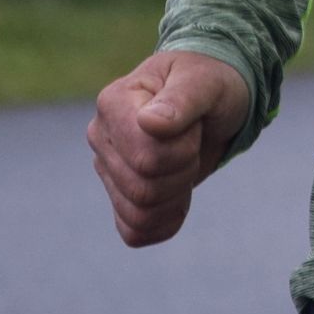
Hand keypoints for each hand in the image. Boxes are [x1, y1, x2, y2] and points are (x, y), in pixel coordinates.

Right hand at [87, 49, 249, 246]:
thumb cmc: (208, 81)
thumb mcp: (206, 81)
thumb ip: (181, 99)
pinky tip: (179, 196)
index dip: (184, 149)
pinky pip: (134, 232)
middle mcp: (101, 137)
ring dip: (177, 196)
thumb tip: (148, 122)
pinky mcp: (118, 195)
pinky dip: (165, 223)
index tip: (192, 121)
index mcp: (113, 103)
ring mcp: (107, 169)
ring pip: (139, 214)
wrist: (212, 100)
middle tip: (192, 140)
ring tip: (184, 162)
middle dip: (184, 170)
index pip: (146, 158)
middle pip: (143, 189)